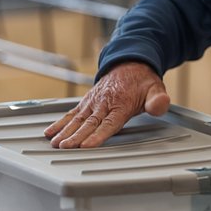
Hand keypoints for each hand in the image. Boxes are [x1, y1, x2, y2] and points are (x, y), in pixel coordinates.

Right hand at [44, 62, 170, 147]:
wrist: (129, 63)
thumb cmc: (142, 81)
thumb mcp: (155, 88)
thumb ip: (157, 100)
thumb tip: (160, 105)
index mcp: (120, 103)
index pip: (108, 124)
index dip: (97, 136)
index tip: (86, 146)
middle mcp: (103, 103)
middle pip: (89, 124)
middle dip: (75, 137)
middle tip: (65, 147)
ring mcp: (93, 102)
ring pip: (77, 119)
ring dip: (65, 131)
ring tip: (55, 143)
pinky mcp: (86, 102)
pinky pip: (71, 113)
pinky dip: (60, 122)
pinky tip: (50, 132)